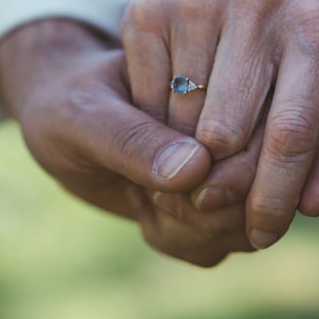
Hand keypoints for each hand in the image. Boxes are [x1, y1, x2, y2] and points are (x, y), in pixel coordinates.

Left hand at [0, 18, 255, 265]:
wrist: (61, 127)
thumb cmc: (67, 104)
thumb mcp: (83, 115)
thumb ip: (132, 138)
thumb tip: (195, 167)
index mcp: (212, 75)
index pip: (248, 136)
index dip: (209, 178)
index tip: (151, 183)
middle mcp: (234, 117)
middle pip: (257, 186)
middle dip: (200, 211)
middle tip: (147, 193)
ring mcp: (231, 162)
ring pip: (245, 223)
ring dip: (190, 231)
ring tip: (145, 198)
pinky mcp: (220, 200)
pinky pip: (224, 243)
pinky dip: (185, 243)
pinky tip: (152, 214)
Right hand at [122, 0, 318, 249]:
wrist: (211, 21)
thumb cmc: (270, 80)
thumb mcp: (311, 115)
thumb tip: (313, 204)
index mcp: (318, 24)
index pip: (293, 132)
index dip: (273, 195)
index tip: (261, 236)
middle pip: (228, 134)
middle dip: (222, 183)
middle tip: (216, 199)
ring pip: (181, 124)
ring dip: (184, 161)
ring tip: (196, 156)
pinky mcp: (146, 7)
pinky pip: (144, 103)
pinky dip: (155, 131)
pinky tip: (169, 123)